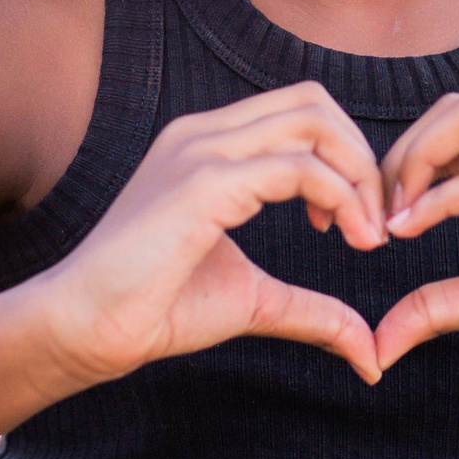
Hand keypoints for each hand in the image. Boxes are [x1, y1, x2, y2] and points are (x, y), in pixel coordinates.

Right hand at [0, 82, 387, 394]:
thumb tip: (370, 356)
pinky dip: (341, 197)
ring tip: (365, 235)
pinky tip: (346, 239)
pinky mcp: (204, 184)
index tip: (353, 223)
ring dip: (359, 175)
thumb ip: (313, 311)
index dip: (345, 157)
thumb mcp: (255, 300)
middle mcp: (204, 134)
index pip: (301, 111)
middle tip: (371, 224)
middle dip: (361, 158)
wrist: (87, 328)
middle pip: (315, 103)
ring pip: (313, 122)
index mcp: (209, 144)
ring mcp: (201, 152)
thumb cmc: (159, 308)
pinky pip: (298, 168)